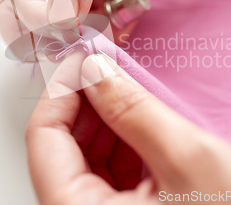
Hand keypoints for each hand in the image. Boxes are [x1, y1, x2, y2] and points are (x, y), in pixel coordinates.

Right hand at [0, 0, 230, 31]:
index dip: (27, 3)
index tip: (56, 21)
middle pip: (25, 6)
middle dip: (43, 28)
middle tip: (74, 39)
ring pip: (54, 25)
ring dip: (71, 38)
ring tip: (100, 35)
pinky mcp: (104, 1)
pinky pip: (87, 31)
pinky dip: (97, 39)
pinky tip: (118, 30)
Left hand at [25, 52, 230, 203]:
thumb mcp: (187, 159)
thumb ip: (133, 110)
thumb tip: (94, 69)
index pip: (43, 140)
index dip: (61, 91)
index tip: (82, 57)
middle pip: (60, 149)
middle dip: (85, 101)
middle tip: (108, 65)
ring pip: (84, 159)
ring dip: (104, 119)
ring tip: (127, 88)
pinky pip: (108, 173)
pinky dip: (121, 142)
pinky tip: (141, 120)